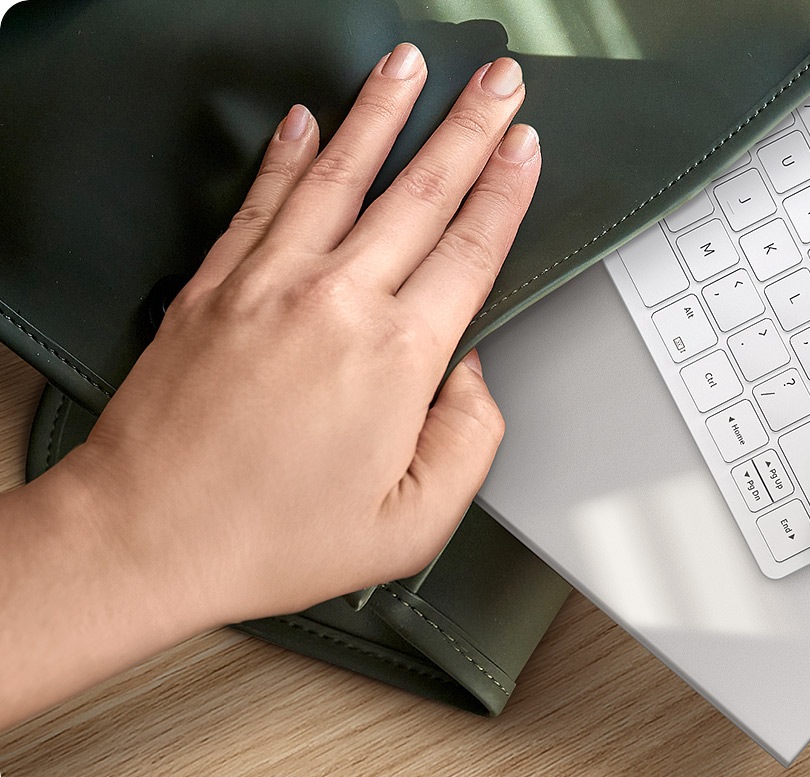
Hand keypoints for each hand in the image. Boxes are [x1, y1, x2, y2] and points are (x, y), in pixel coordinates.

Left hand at [52, 45, 539, 623]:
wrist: (144, 534)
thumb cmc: (270, 536)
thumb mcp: (410, 525)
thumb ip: (469, 443)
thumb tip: (475, 380)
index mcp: (395, 358)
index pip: (470, 249)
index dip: (506, 190)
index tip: (525, 147)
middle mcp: (335, 302)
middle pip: (420, 191)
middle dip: (469, 126)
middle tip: (498, 82)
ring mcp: (269, 283)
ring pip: (340, 174)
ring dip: (383, 113)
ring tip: (410, 66)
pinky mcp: (215, 285)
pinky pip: (262, 199)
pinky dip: (289, 153)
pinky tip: (306, 121)